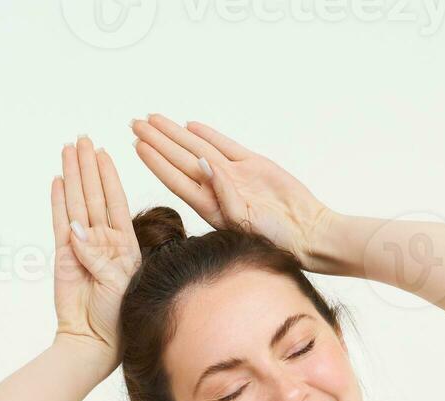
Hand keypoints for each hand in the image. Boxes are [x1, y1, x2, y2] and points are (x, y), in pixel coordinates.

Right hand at [51, 136, 140, 352]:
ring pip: (76, 203)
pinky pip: (59, 222)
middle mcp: (104, 240)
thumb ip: (99, 256)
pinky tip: (57, 181)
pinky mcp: (63, 256)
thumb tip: (77, 230)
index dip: (109, 176)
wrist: (94, 341)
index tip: (105, 152)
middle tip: (83, 138)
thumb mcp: (118, 282)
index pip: (115, 202)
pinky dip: (59, 202)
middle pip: (94, 195)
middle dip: (89, 166)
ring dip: (73, 176)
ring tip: (68, 150)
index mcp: (125, 244)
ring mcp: (81, 246)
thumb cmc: (117, 316)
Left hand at [131, 115, 334, 270]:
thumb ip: (224, 192)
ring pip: (199, 148)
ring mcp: (235, 175)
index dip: (155, 160)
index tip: (136, 144)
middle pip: (180, 159)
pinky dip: (208, 135)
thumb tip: (202, 162)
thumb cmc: (276, 238)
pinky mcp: (254, 165)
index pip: (175, 177)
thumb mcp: (244, 219)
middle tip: (136, 122)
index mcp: (211, 205)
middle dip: (158, 141)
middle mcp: (218, 187)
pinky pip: (226, 146)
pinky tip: (190, 126)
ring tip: (155, 119)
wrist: (309, 233)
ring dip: (176, 134)